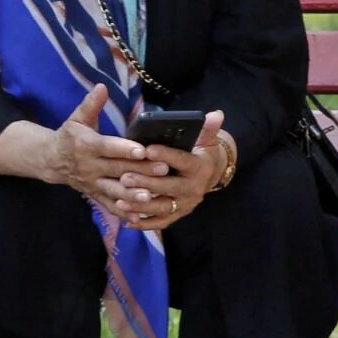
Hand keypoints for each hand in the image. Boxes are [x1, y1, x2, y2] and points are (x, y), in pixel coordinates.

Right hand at [49, 84, 168, 219]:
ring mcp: (93, 184)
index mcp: (87, 146)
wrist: (51, 161)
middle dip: (140, 171)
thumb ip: (90, 104)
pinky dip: (124, 212)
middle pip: (117, 170)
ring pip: (114, 191)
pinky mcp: (95, 195)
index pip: (108, 148)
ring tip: (152, 196)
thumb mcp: (77, 118)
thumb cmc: (70, 136)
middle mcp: (90, 167)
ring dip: (133, 195)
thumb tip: (102, 86)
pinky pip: (110, 206)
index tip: (142, 150)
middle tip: (163, 169)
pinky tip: (140, 216)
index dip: (125, 149)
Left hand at [114, 109, 226, 230]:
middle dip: (147, 183)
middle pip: (169, 187)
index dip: (166, 155)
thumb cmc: (201, 152)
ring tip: (120, 201)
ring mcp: (185, 204)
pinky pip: (161, 222)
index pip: (182, 161)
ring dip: (141, 206)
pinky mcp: (178, 214)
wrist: (210, 174)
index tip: (147, 149)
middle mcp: (194, 188)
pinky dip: (144, 223)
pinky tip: (127, 221)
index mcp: (199, 167)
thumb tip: (216, 114)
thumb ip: (208, 128)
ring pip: (162, 207)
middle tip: (125, 177)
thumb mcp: (207, 139)